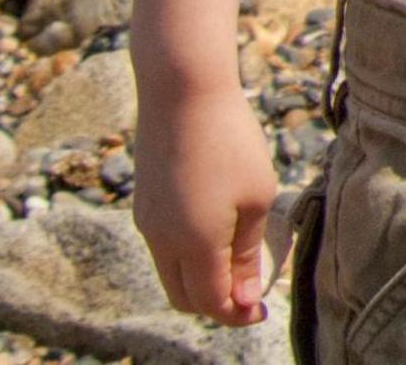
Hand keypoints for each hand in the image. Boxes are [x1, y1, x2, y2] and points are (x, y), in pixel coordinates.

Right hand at [131, 82, 279, 323]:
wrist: (182, 91)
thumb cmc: (230, 140)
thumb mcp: (256, 197)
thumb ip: (248, 252)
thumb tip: (244, 298)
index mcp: (193, 244)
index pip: (211, 303)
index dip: (237, 314)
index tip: (261, 309)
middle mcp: (161, 240)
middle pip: (185, 297)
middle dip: (216, 304)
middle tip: (250, 291)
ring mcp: (147, 222)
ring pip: (171, 274)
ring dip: (201, 279)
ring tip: (239, 260)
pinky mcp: (143, 204)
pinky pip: (163, 248)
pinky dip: (187, 256)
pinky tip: (217, 232)